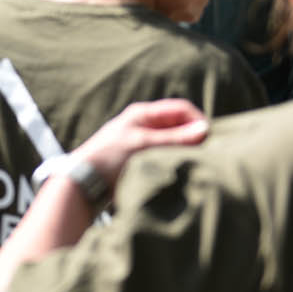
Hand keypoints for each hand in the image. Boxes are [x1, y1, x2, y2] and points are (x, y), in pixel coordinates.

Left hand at [75, 99, 207, 188]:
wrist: (81, 182)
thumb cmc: (109, 158)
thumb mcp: (144, 145)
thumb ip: (175, 138)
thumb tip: (206, 129)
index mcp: (143, 114)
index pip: (181, 109)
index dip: (198, 121)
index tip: (210, 140)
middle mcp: (144, 124)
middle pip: (179, 125)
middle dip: (194, 137)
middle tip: (207, 155)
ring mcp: (142, 141)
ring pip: (174, 142)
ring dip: (185, 151)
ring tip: (195, 164)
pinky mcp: (140, 158)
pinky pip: (165, 155)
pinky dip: (175, 160)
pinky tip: (180, 172)